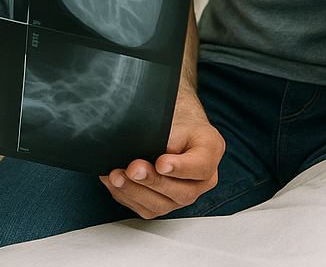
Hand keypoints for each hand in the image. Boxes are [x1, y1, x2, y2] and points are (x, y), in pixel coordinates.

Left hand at [100, 84, 224, 218]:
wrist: (171, 125)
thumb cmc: (173, 117)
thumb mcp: (173, 117)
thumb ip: (163, 134)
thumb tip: (141, 147)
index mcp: (210, 150)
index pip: (201, 166)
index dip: (180, 168)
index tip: (161, 163)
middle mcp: (202, 179)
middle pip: (182, 191)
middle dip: (152, 181)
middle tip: (133, 168)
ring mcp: (184, 194)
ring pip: (162, 205)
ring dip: (135, 192)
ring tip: (117, 176)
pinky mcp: (165, 203)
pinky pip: (146, 209)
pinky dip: (127, 197)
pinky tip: (116, 184)